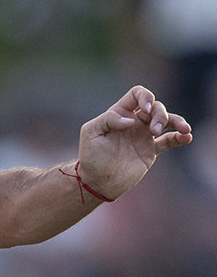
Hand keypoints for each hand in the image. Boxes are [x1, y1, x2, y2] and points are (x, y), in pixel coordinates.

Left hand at [77, 86, 191, 199]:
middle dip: (160, 114)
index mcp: (120, 113)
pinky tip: (187, 137)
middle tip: (154, 130)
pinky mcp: (150, 150)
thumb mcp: (90, 132)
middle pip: (156, 107)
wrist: (97, 182)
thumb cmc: (90, 156)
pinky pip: (170, 140)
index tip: (145, 110)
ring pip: (167, 121)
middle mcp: (135, 122)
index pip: (137, 94)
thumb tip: (131, 121)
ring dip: (176, 121)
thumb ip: (108, 119)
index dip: (145, 97)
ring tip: (183, 129)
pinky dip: (180, 137)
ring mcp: (144, 136)